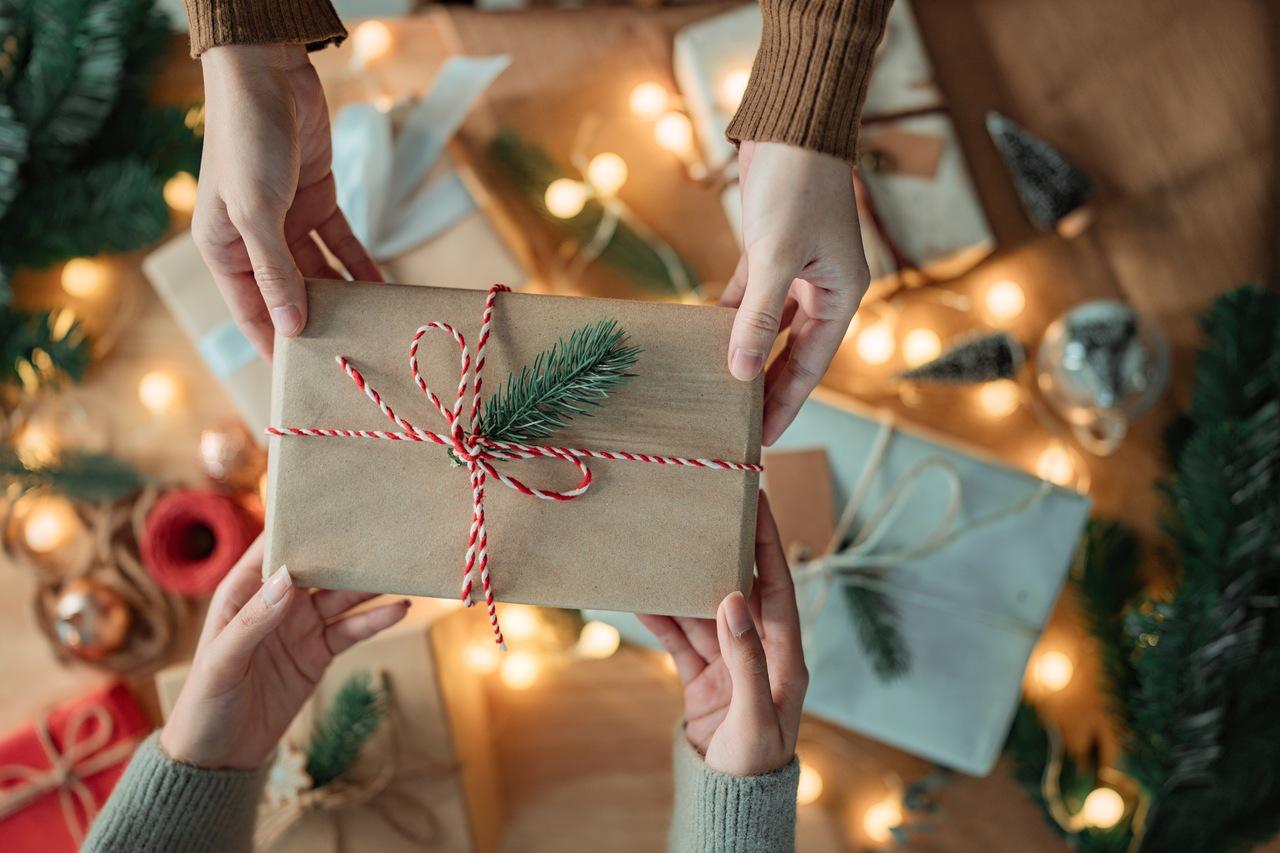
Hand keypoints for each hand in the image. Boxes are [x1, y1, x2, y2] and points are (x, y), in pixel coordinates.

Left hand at [160, 537, 408, 768]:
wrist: (218, 757)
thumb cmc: (204, 704)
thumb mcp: (222, 662)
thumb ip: (254, 619)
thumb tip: (288, 577)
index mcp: (243, 593)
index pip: (274, 548)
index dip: (300, 526)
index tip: (332, 505)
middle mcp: (276, 603)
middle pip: (317, 567)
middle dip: (345, 550)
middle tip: (380, 532)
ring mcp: (300, 627)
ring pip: (341, 595)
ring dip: (368, 583)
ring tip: (399, 568)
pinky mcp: (319, 653)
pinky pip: (352, 629)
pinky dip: (376, 619)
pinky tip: (399, 608)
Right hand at [193, 45, 381, 358]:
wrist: (267, 76)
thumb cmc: (246, 143)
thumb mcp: (256, 213)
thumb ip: (275, 272)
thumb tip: (292, 327)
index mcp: (222, 250)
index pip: (251, 312)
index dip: (275, 345)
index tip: (303, 380)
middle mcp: (252, 241)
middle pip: (289, 296)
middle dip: (317, 323)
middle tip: (351, 357)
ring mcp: (287, 221)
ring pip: (320, 273)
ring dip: (344, 297)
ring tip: (374, 327)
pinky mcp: (316, 200)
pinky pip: (341, 245)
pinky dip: (360, 265)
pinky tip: (383, 290)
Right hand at [639, 494, 807, 775]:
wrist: (730, 804)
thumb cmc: (755, 764)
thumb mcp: (756, 715)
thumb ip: (747, 659)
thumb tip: (733, 600)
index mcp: (786, 655)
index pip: (778, 585)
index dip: (768, 541)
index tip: (758, 500)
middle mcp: (759, 650)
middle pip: (739, 588)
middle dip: (723, 552)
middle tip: (704, 512)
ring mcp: (729, 662)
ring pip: (704, 611)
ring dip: (683, 585)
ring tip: (662, 550)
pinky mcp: (703, 677)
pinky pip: (681, 639)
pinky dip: (662, 620)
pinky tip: (642, 598)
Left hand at [721, 141, 869, 444]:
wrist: (792, 124)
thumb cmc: (796, 186)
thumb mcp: (776, 257)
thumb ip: (759, 317)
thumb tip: (739, 371)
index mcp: (843, 295)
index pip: (811, 364)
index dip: (786, 401)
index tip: (763, 437)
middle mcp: (824, 288)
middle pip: (791, 351)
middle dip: (765, 385)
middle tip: (737, 423)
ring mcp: (797, 270)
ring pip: (768, 326)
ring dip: (745, 352)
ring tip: (719, 389)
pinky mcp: (769, 251)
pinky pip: (749, 297)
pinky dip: (730, 316)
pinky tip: (707, 338)